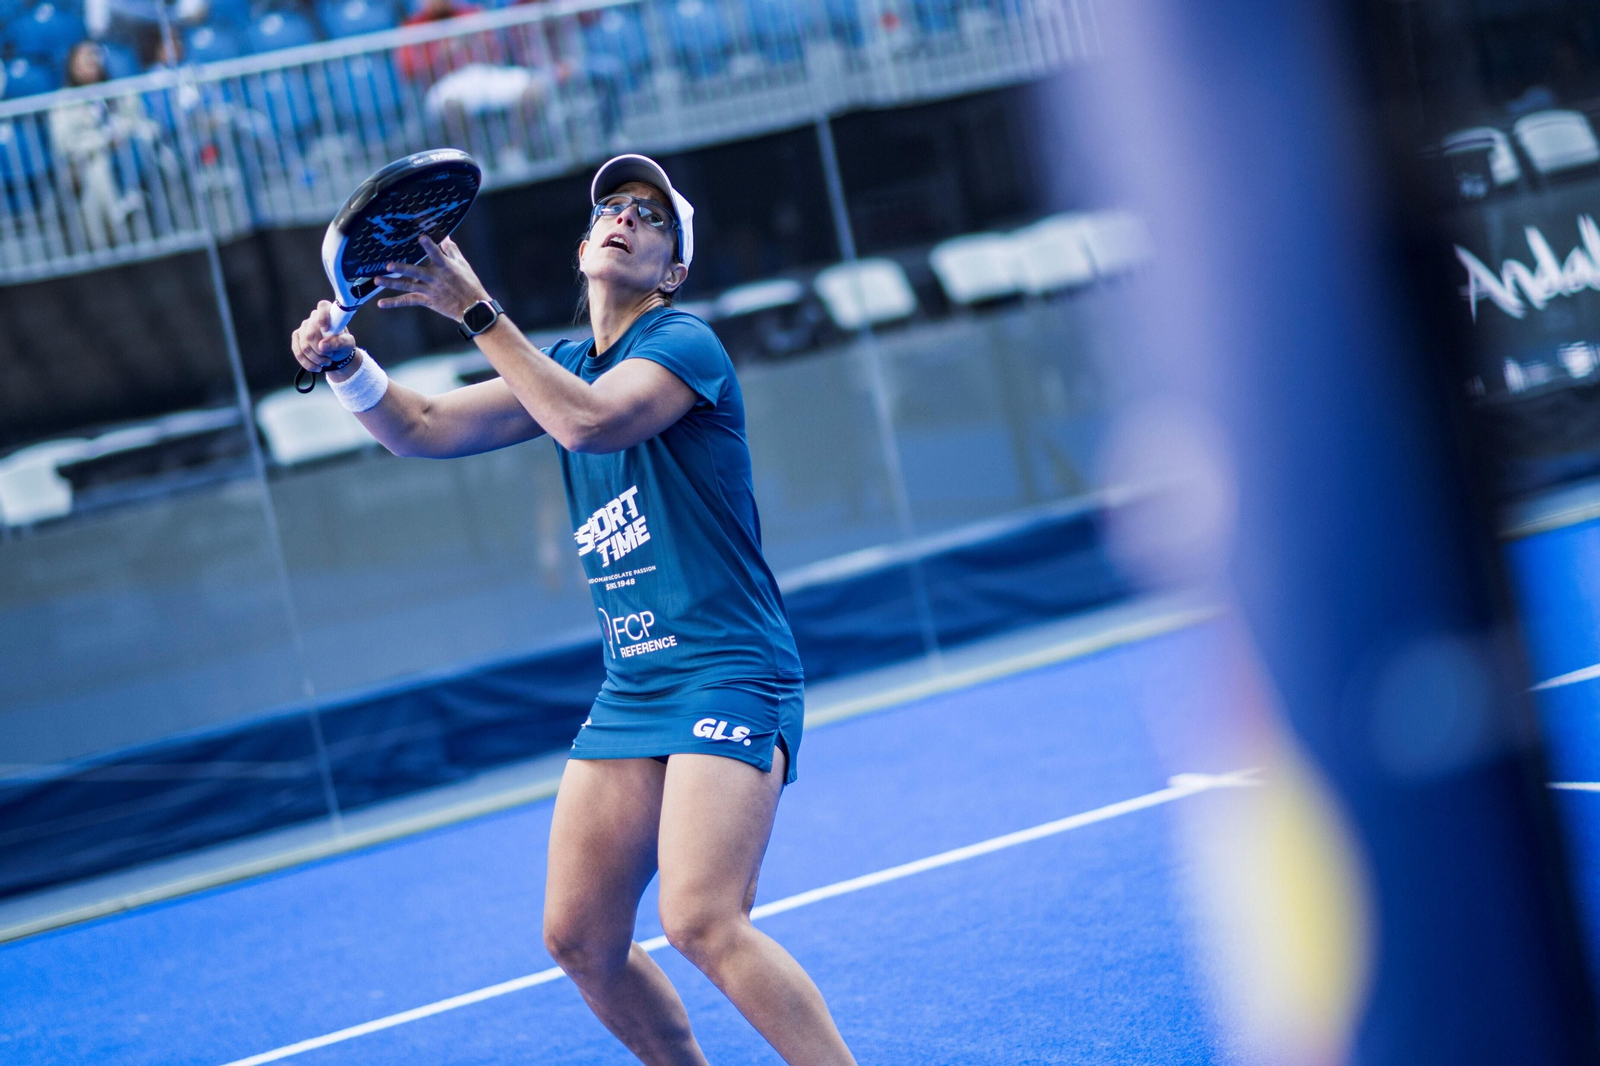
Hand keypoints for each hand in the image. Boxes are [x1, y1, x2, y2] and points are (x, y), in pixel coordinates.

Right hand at [291, 300, 360, 380]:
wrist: (337, 353)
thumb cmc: (344, 344)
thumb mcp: (347, 344)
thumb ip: (338, 343)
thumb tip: (322, 345)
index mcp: (328, 312)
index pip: (323, 307)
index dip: (323, 318)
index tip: (326, 330)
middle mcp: (313, 318)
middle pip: (310, 334)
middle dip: (320, 350)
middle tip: (331, 355)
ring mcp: (303, 328)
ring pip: (304, 346)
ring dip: (316, 359)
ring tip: (327, 362)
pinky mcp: (297, 339)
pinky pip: (298, 352)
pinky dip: (308, 363)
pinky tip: (317, 368)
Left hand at [375, 235, 490, 321]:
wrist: (473, 308)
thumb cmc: (469, 284)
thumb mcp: (463, 264)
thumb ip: (452, 250)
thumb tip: (445, 237)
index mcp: (445, 267)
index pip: (436, 253)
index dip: (429, 245)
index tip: (421, 237)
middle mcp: (435, 278)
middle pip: (415, 272)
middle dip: (402, 269)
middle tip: (388, 265)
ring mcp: (429, 290)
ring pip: (407, 286)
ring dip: (392, 283)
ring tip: (377, 280)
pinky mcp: (427, 300)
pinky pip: (408, 301)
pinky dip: (394, 303)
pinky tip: (381, 303)